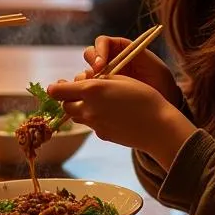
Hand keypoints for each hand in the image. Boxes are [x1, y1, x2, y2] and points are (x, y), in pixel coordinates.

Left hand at [46, 74, 194, 165]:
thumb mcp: (120, 79)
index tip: (58, 86)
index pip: (58, 91)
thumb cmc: (143, 97)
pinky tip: (111, 115)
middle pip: (65, 106)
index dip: (56, 88)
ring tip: (97, 102)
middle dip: (69, 99)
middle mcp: (88, 109)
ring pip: (76, 116)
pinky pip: (91, 125)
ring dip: (80, 108)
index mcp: (91, 90)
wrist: (158, 126)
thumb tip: (84, 81)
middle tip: (79, 92)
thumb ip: (98, 80)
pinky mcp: (102, 135)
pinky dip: (95, 118)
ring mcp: (94, 124)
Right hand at [80, 35, 180, 105]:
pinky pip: (87, 90)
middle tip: (96, 75)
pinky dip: (86, 93)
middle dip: (91, 64)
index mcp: (121, 49)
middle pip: (90, 55)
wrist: (163, 105)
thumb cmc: (160, 82)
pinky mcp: (100, 93)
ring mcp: (103, 78)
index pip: (102, 43)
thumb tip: (119, 51)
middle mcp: (109, 61)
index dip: (99, 51)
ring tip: (93, 89)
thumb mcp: (151, 64)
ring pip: (85, 73)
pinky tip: (93, 99)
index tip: (101, 64)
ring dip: (86, 79)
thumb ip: (135, 55)